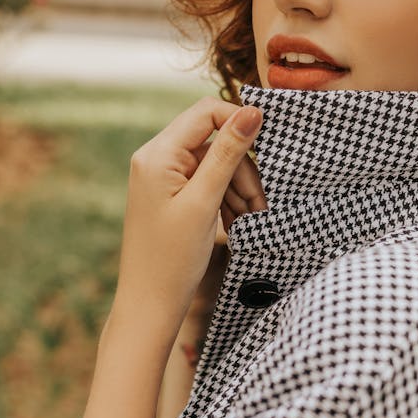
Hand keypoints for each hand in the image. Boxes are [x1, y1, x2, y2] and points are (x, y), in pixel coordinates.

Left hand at [113, 97, 265, 344]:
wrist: (149, 306)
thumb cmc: (172, 259)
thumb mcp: (205, 202)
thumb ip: (228, 154)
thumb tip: (253, 111)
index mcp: (158, 154)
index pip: (207, 112)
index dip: (240, 123)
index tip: (268, 148)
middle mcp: (157, 158)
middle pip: (216, 141)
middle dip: (242, 171)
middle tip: (258, 206)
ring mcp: (163, 177)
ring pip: (217, 164)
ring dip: (238, 190)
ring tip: (247, 222)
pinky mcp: (171, 194)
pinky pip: (208, 182)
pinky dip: (226, 199)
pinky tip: (233, 225)